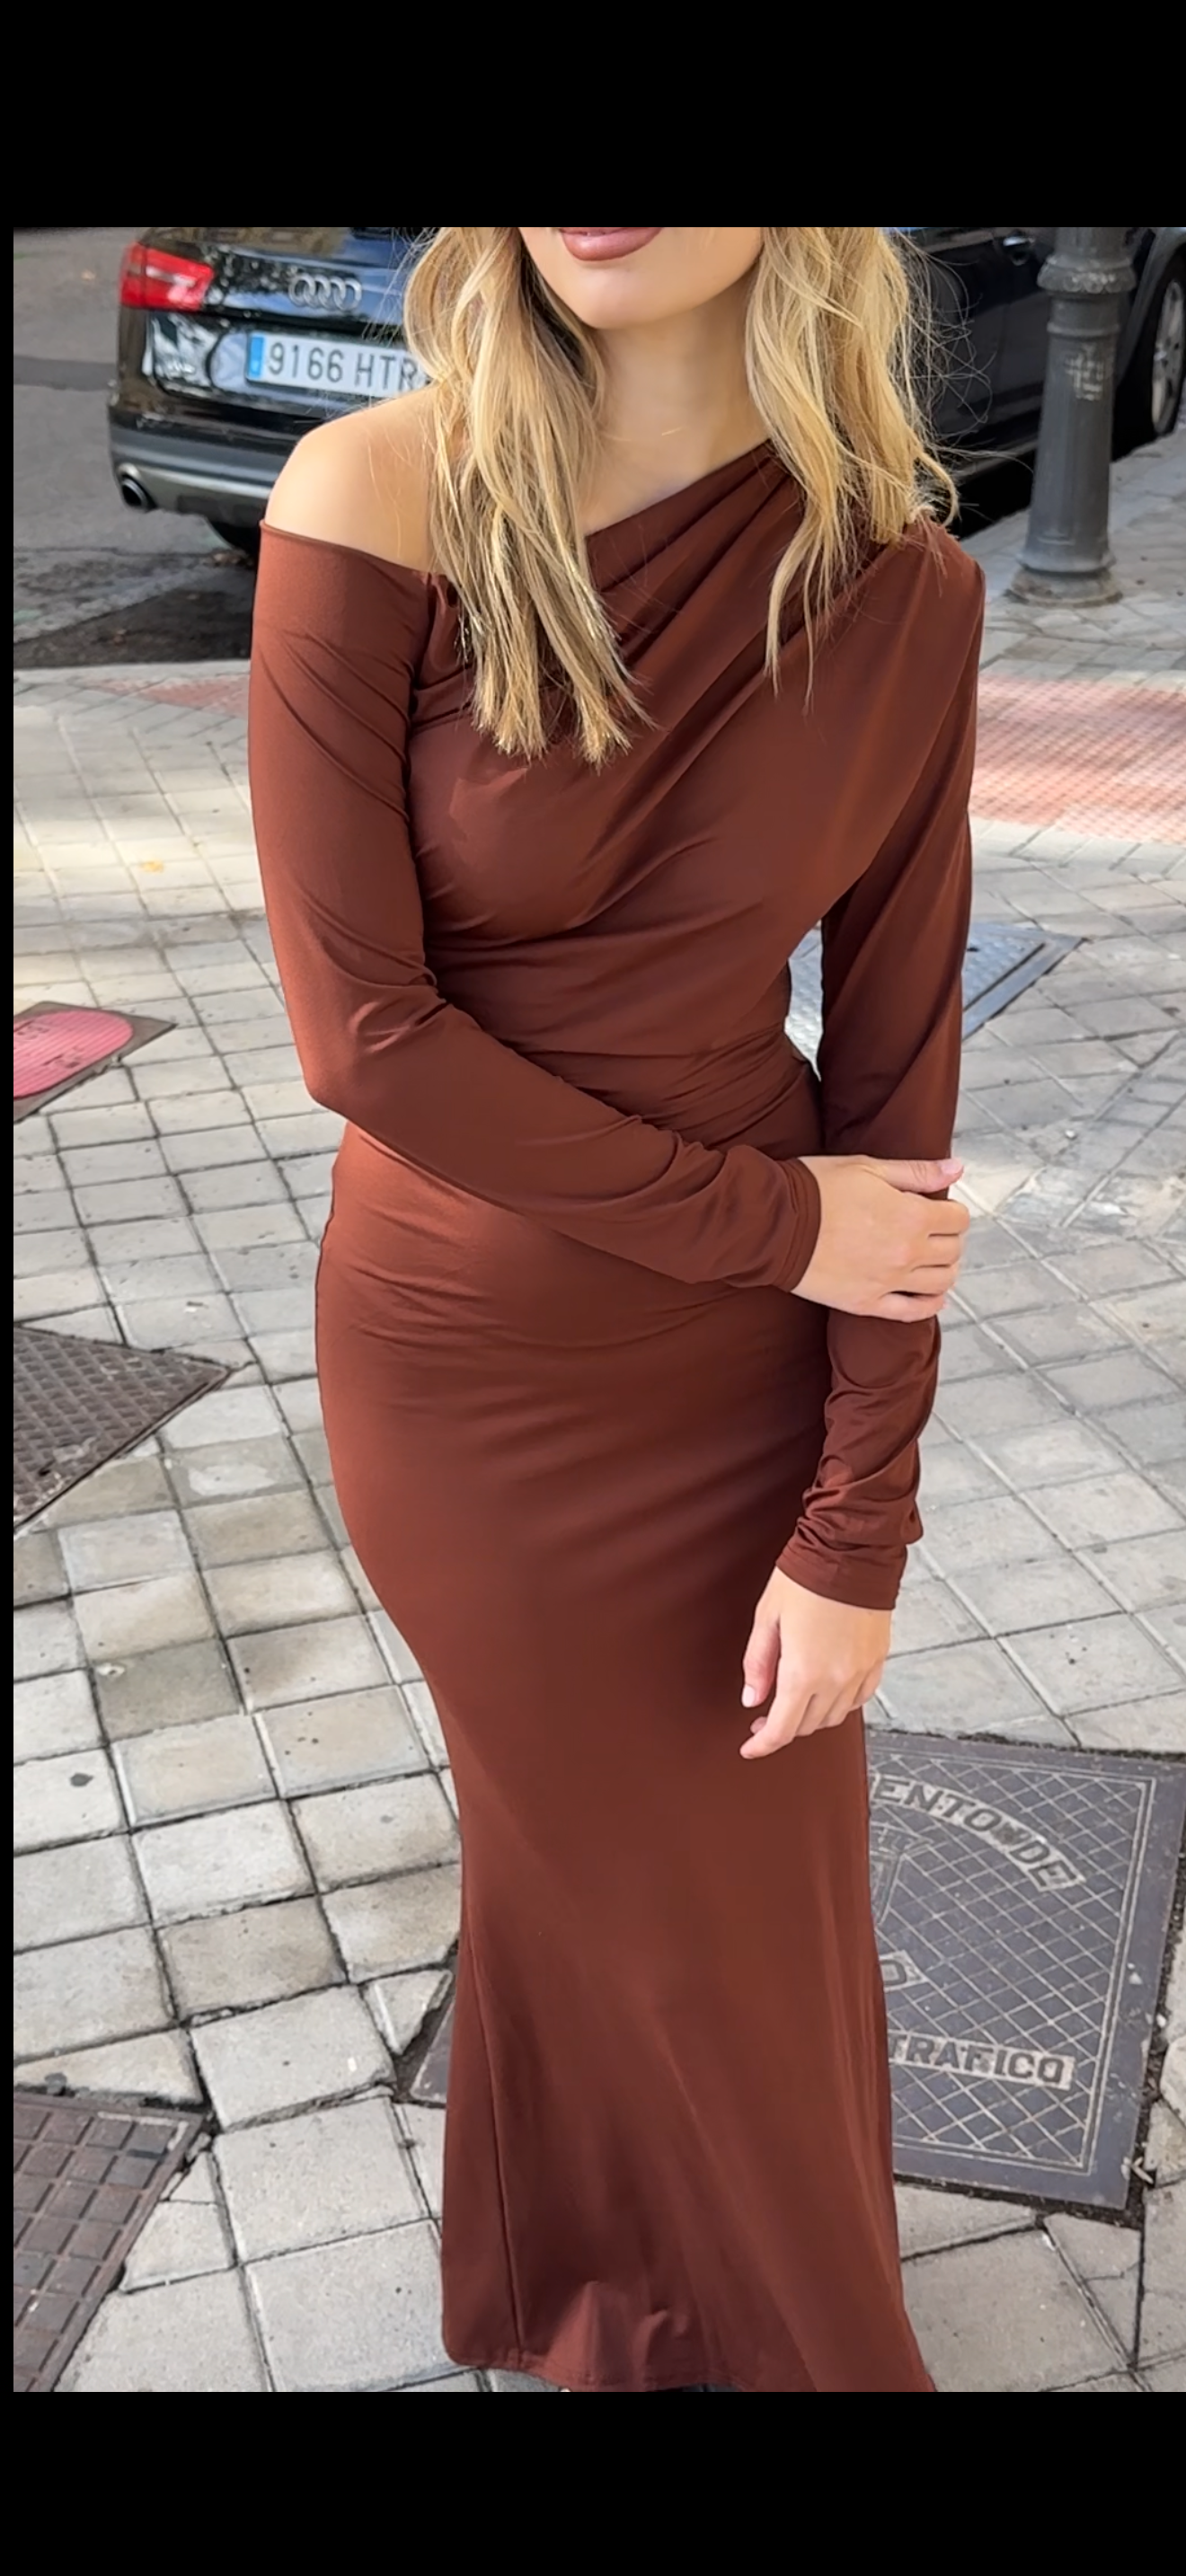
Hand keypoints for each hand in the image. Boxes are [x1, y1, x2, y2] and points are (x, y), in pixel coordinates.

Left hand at [740, 1568, 890, 1758]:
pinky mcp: (877, 1661)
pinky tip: (827, 1694)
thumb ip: (758, 1663)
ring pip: (834, 1717)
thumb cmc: (806, 1578)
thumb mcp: (767, 1617)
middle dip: (782, 1729)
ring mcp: (859, 1672)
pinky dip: (840, 1705)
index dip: (762, 1745)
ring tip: (794, 1704)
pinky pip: (859, 1699)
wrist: (851, 1552)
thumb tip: (752, 1698)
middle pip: (807, 1726)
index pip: (781, 1729)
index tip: (750, 1748)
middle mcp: (835, 1680)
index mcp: (803, 1672)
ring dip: (811, 1719)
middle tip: (763, 1719)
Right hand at [794, 1155, 969, 1320]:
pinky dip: (929, 1305)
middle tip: (932, 1231)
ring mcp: (888, 1282)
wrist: (772, 1223)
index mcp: (911, 1215)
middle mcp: (907, 1252)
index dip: (952, 1211)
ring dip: (943, 1270)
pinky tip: (928, 1295)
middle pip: (953, 1252)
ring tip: (929, 1259)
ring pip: (941, 1283)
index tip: (939, 1209)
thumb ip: (917, 1172)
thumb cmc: (815, 1189)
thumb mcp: (867, 1168)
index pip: (958, 1219)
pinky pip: (912, 1312)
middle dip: (948, 1239)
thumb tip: (956, 1169)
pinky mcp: (866, 1304)